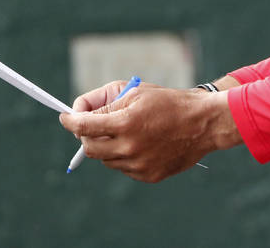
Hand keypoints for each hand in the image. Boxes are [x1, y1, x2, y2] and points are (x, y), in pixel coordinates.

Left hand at [60, 84, 241, 182]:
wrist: (203, 123)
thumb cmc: (170, 102)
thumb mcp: (138, 94)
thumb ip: (107, 105)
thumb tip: (81, 118)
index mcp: (125, 122)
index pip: (83, 126)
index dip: (70, 120)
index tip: (65, 117)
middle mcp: (129, 146)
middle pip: (89, 147)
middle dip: (86, 136)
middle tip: (94, 126)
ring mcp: (138, 164)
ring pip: (107, 159)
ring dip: (108, 146)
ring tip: (128, 132)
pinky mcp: (148, 175)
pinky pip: (125, 168)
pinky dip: (125, 156)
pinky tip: (143, 143)